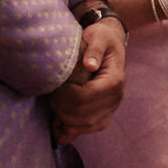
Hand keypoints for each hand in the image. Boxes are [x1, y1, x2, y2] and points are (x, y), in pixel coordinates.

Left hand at [50, 18, 127, 143]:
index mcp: (114, 80)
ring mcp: (112, 107)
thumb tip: (89, 65)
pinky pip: (91, 128)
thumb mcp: (98, 37)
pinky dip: (74, 130)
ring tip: (54, 108)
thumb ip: (94, 49)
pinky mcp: (106, 113)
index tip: (56, 86)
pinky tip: (60, 126)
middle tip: (51, 96)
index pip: (86, 97)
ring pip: (87, 126)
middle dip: (62, 108)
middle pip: (84, 115)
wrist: (111, 44)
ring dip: (66, 121)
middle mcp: (116, 97)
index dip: (66, 96)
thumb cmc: (101, 39)